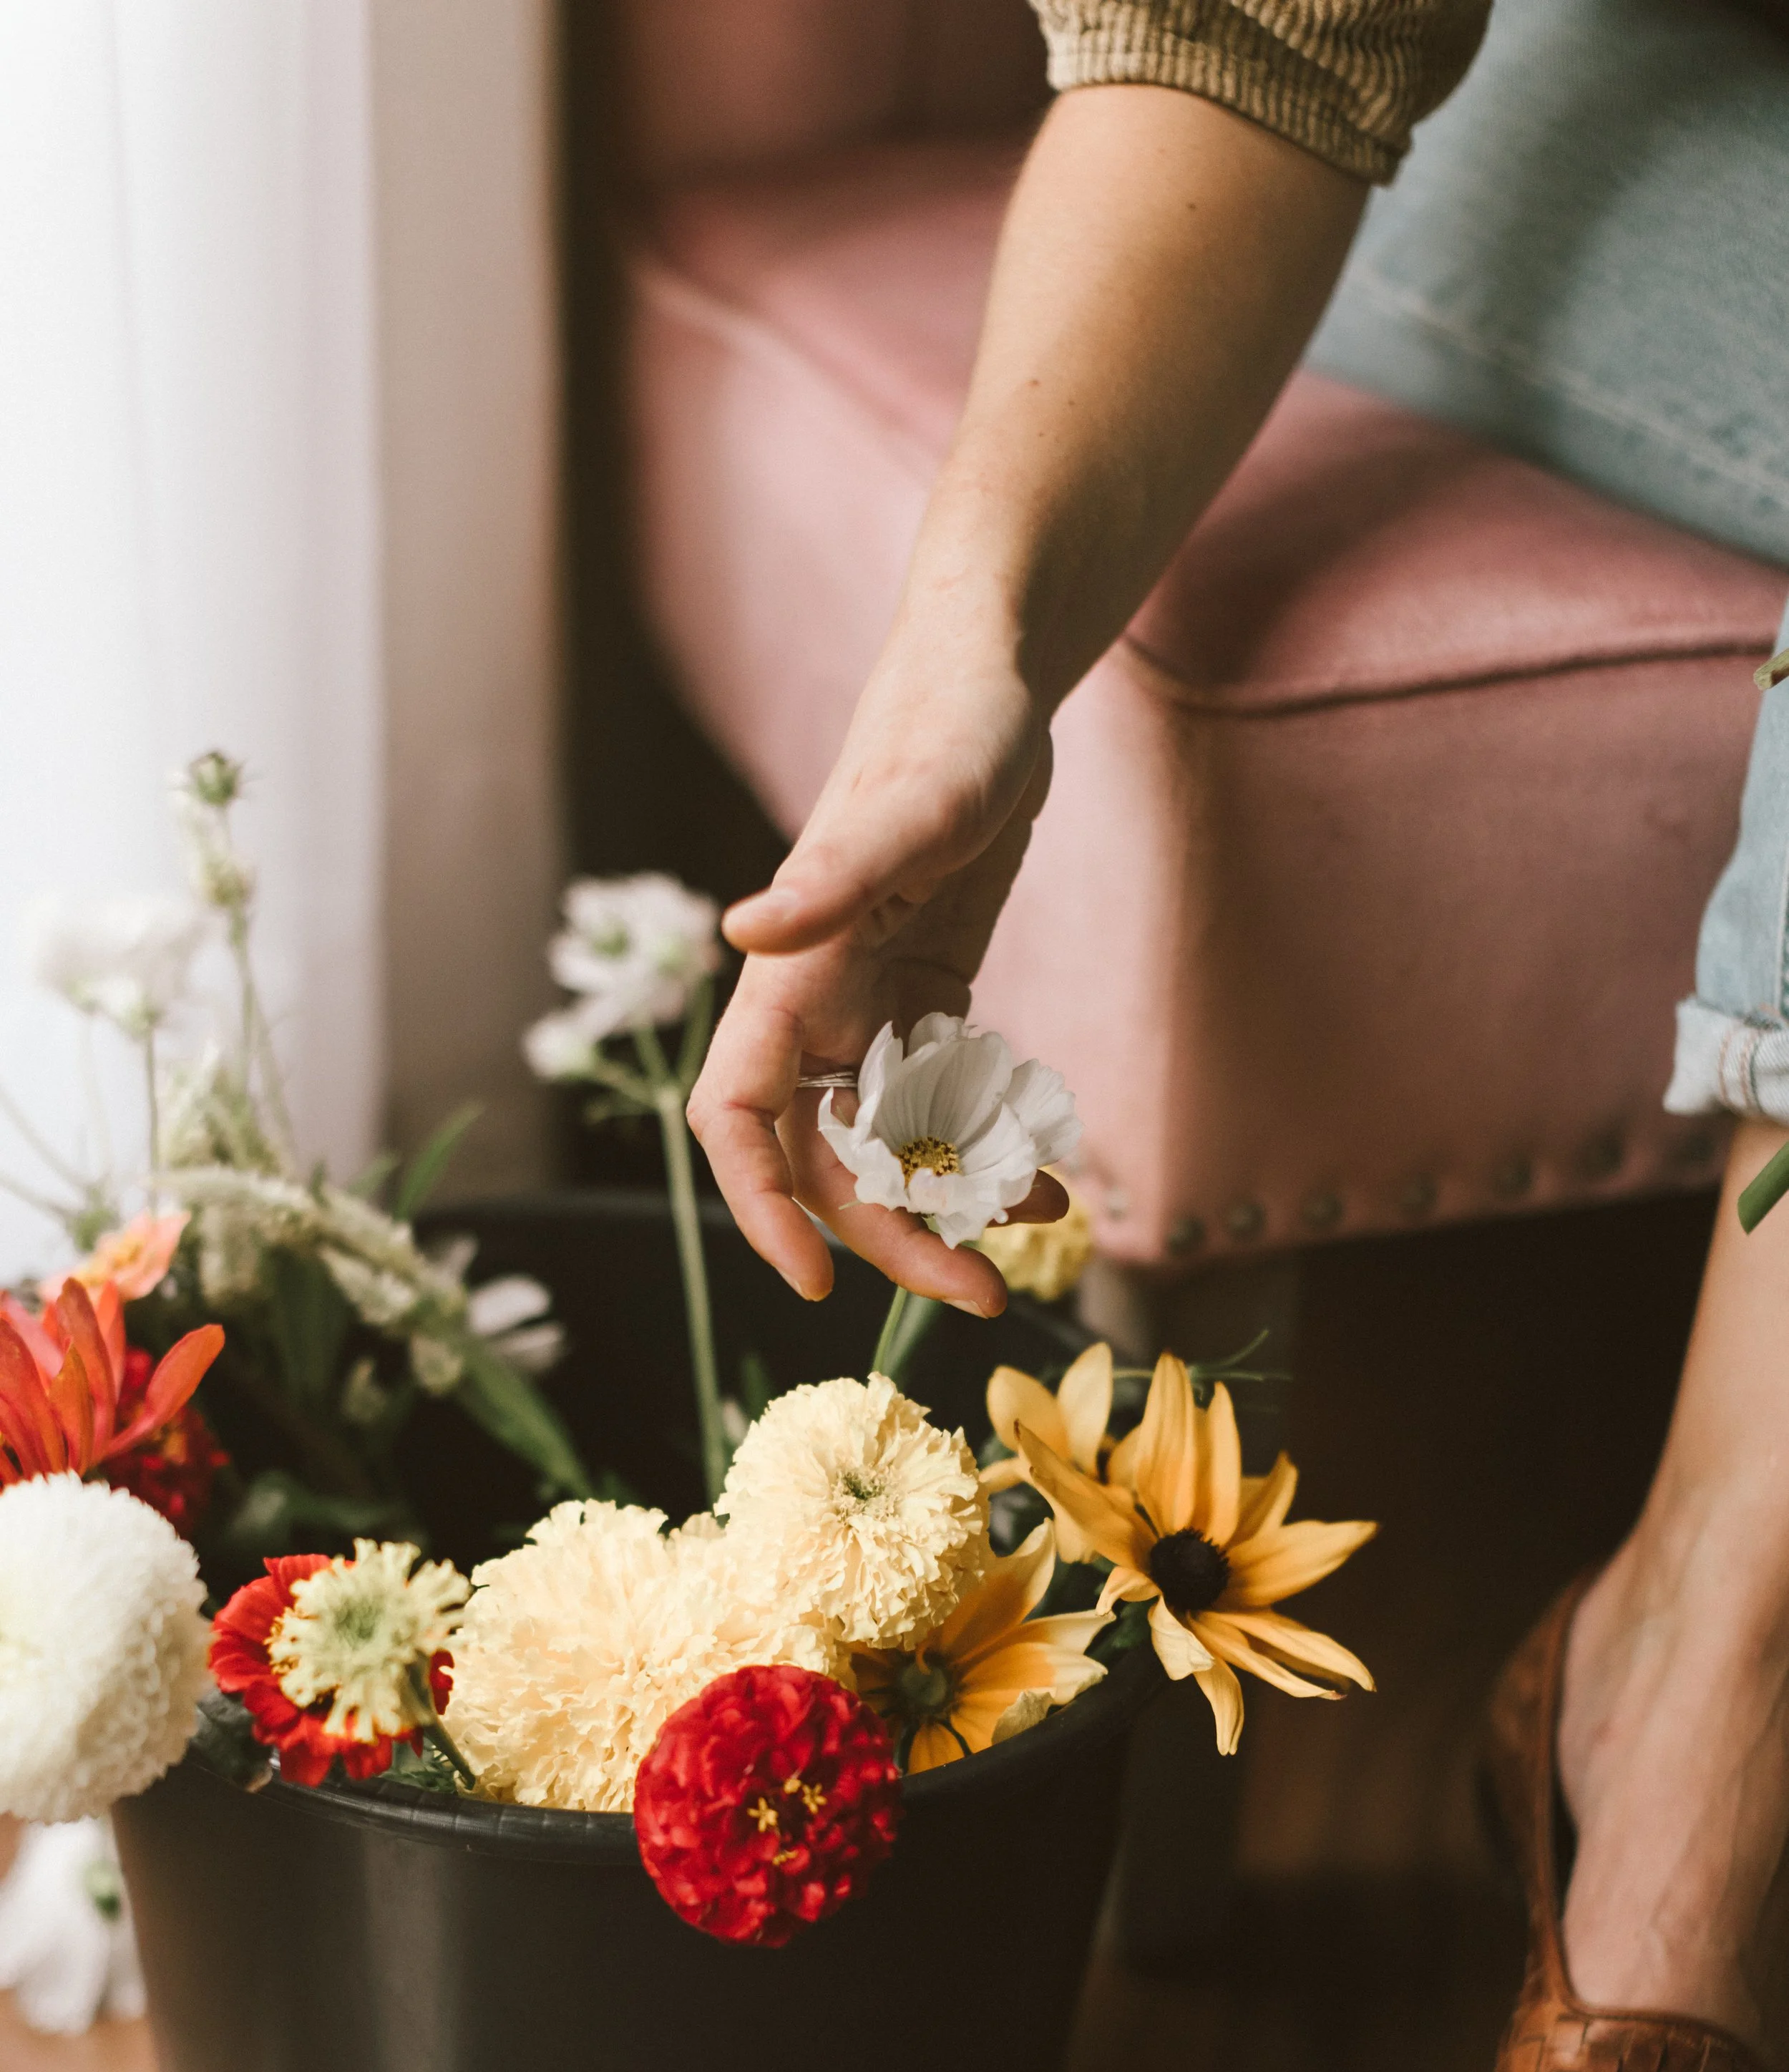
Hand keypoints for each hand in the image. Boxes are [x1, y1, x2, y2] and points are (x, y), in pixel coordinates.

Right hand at [688, 646, 1066, 1314]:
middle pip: (829, 1161)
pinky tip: (1049, 1177)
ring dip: (952, 1203)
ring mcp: (873, 1008)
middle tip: (980, 1292)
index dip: (762, 1206)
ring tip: (1036, 1231)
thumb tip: (745, 930)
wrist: (994, 682)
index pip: (738, 1120)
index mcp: (789, 977)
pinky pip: (943, 1103)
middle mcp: (818, 1006)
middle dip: (895, 1237)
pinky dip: (986, 1147)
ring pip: (890, 1146)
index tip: (813, 1281)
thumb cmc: (950, 727)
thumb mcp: (915, 801)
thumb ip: (833, 872)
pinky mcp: (926, 997)